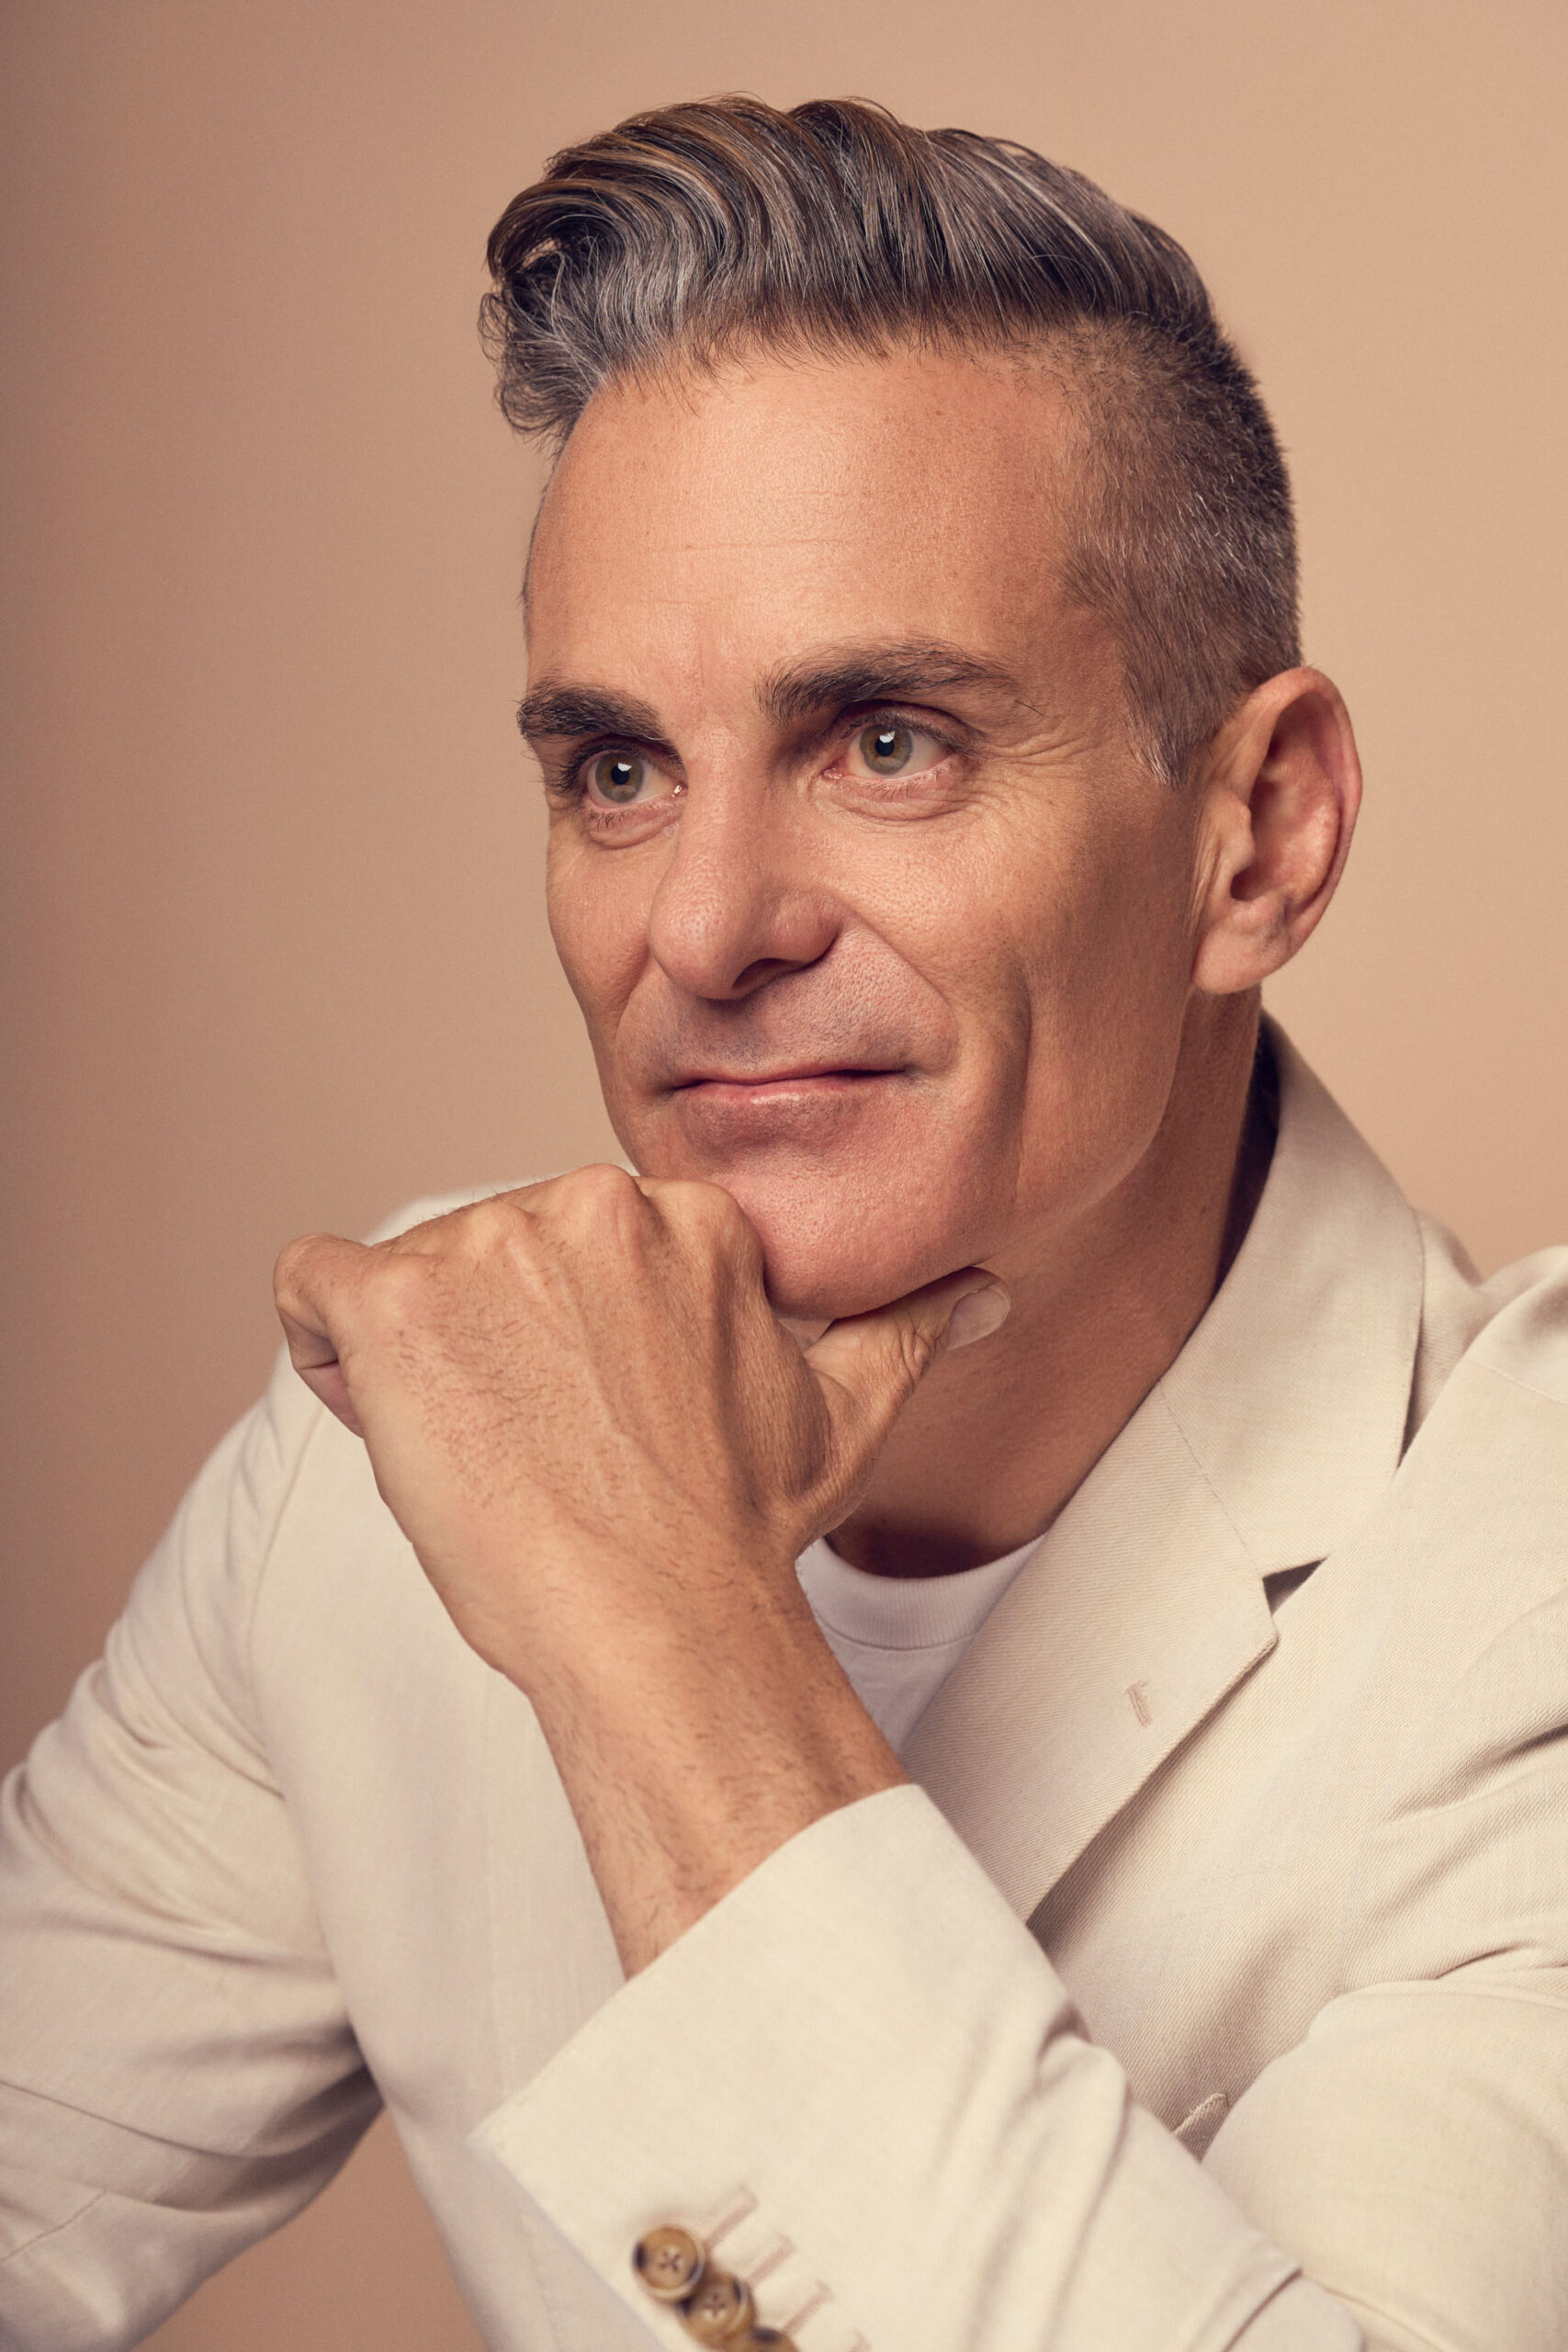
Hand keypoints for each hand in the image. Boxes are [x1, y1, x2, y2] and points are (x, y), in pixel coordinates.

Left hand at [273, 1165, 1008, 1965]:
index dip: (565, 1330)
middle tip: (539, 1441)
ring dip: (422, 1358)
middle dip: (492, 1337)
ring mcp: (488, 1246)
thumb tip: (987, 1293)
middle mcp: (589, 1202)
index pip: (577, 1240)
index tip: (592, 1412)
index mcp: (686, 1214)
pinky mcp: (395, 1304)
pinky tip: (381, 1412)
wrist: (661, 1624)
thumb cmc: (741, 1529)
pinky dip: (320, 1343)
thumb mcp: (846, 1412)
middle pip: (489, 1248)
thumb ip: (906, 1329)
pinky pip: (306, 1278)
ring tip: (484, 1451)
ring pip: (407, 1274)